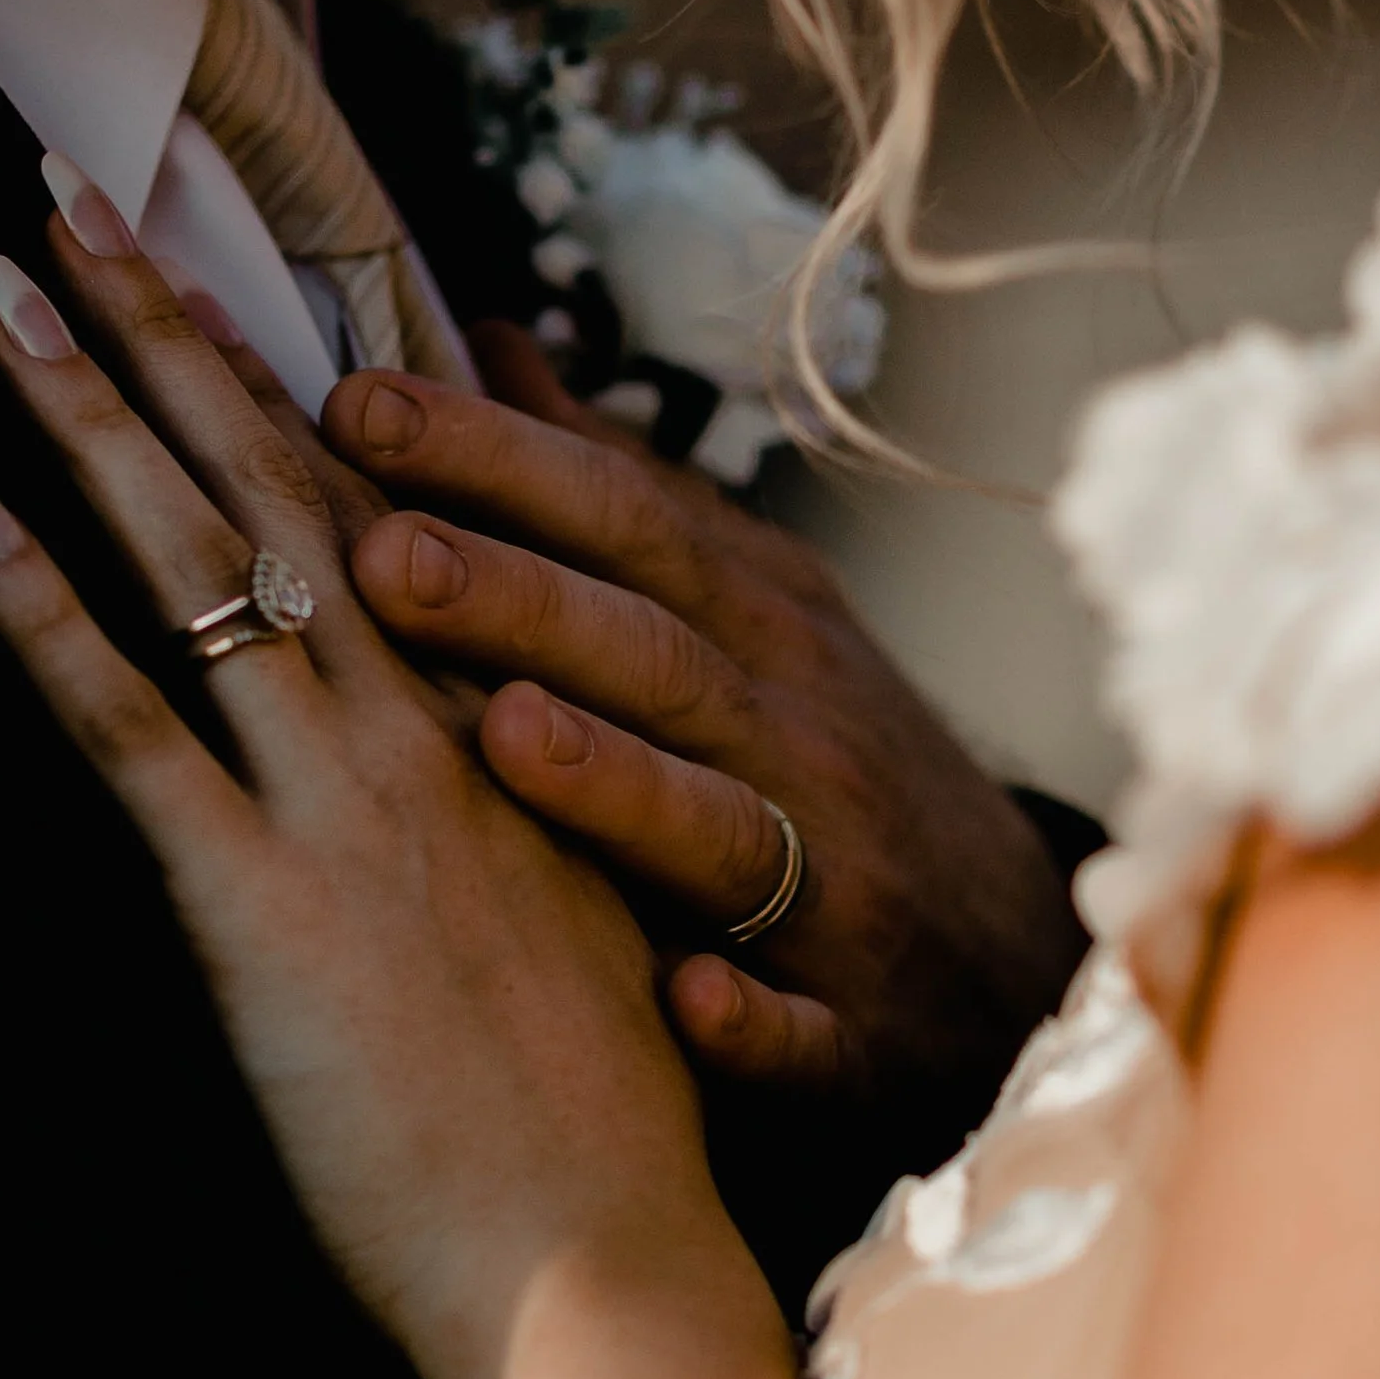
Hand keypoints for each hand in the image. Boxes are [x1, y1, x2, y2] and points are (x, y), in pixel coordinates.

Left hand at [0, 220, 724, 1378]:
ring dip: (94, 413)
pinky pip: (130, 726)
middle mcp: (438, 719)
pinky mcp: (264, 905)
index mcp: (517, 709)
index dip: (291, 355)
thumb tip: (533, 685)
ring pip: (211, 559)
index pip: (399, 490)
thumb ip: (570, 754)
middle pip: (291, 479)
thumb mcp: (615, 896)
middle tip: (75, 193)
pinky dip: (36, 607)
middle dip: (178, 328)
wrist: (612, 1266)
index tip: (213, 236)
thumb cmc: (612, 1103)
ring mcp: (351, 802)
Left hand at [320, 326, 1088, 1142]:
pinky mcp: (858, 1035)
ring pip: (722, 826)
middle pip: (653, 652)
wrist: (1022, 960)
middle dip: (524, 601)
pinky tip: (689, 1000)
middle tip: (384, 553)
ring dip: (623, 784)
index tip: (357, 401)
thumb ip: (619, 492)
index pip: (622, 517)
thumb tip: (494, 343)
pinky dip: (753, 1018)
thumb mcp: (753, 610)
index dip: (498, 460)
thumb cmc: (836, 764)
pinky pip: (806, 1032)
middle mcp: (797, 739)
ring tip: (510, 735)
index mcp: (758, 629)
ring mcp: (835, 887)